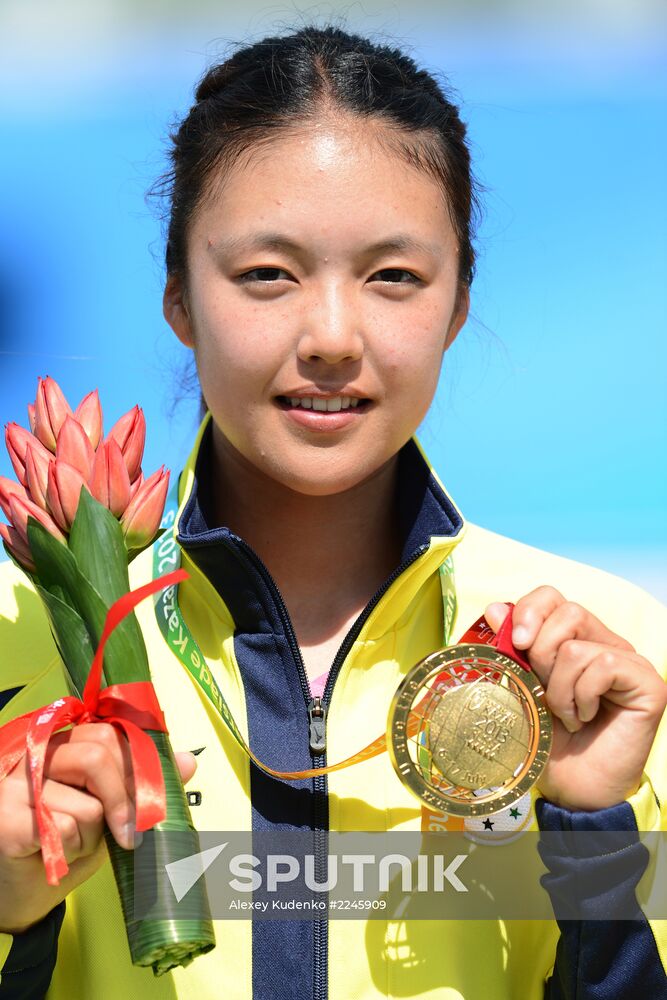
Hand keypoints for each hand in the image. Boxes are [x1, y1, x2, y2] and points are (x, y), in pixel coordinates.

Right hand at [0, 723, 196, 933]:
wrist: (26, 894)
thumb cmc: (69, 844)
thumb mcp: (113, 811)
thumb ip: (144, 784)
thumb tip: (189, 761)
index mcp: (63, 744)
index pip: (108, 735)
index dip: (136, 769)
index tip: (149, 803)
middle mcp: (35, 754)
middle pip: (97, 757)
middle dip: (121, 804)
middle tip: (125, 836)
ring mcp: (15, 784)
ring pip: (86, 804)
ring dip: (90, 838)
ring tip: (70, 845)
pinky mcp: (5, 818)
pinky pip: (61, 829)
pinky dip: (69, 851)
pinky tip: (52, 855)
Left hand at [485, 587, 666, 810]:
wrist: (573, 790)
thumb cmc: (548, 742)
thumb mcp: (521, 688)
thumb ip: (511, 649)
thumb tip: (495, 608)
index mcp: (576, 640)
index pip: (553, 597)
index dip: (529, 611)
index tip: (515, 644)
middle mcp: (606, 644)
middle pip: (567, 611)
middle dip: (541, 653)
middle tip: (542, 690)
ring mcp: (630, 662)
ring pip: (578, 646)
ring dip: (559, 688)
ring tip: (566, 715)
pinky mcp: (648, 683)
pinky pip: (603, 665)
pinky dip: (583, 696)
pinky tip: (586, 718)